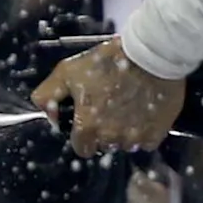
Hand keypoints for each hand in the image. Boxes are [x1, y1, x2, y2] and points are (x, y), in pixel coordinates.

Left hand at [32, 39, 183, 153]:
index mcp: (88, 126)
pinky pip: (147, 141)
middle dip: (104, 131)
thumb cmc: (108, 61)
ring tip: (127, 106)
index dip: (84, 135)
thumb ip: (48, 94)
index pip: (82, 148)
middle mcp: (111, 137)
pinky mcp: (157, 133)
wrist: (150, 53)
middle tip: (109, 107)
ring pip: (126, 144)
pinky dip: (145, 130)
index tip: (89, 121)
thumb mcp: (67, 72)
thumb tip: (45, 112)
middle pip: (104, 145)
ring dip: (125, 132)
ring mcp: (136, 137)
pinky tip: (143, 111)